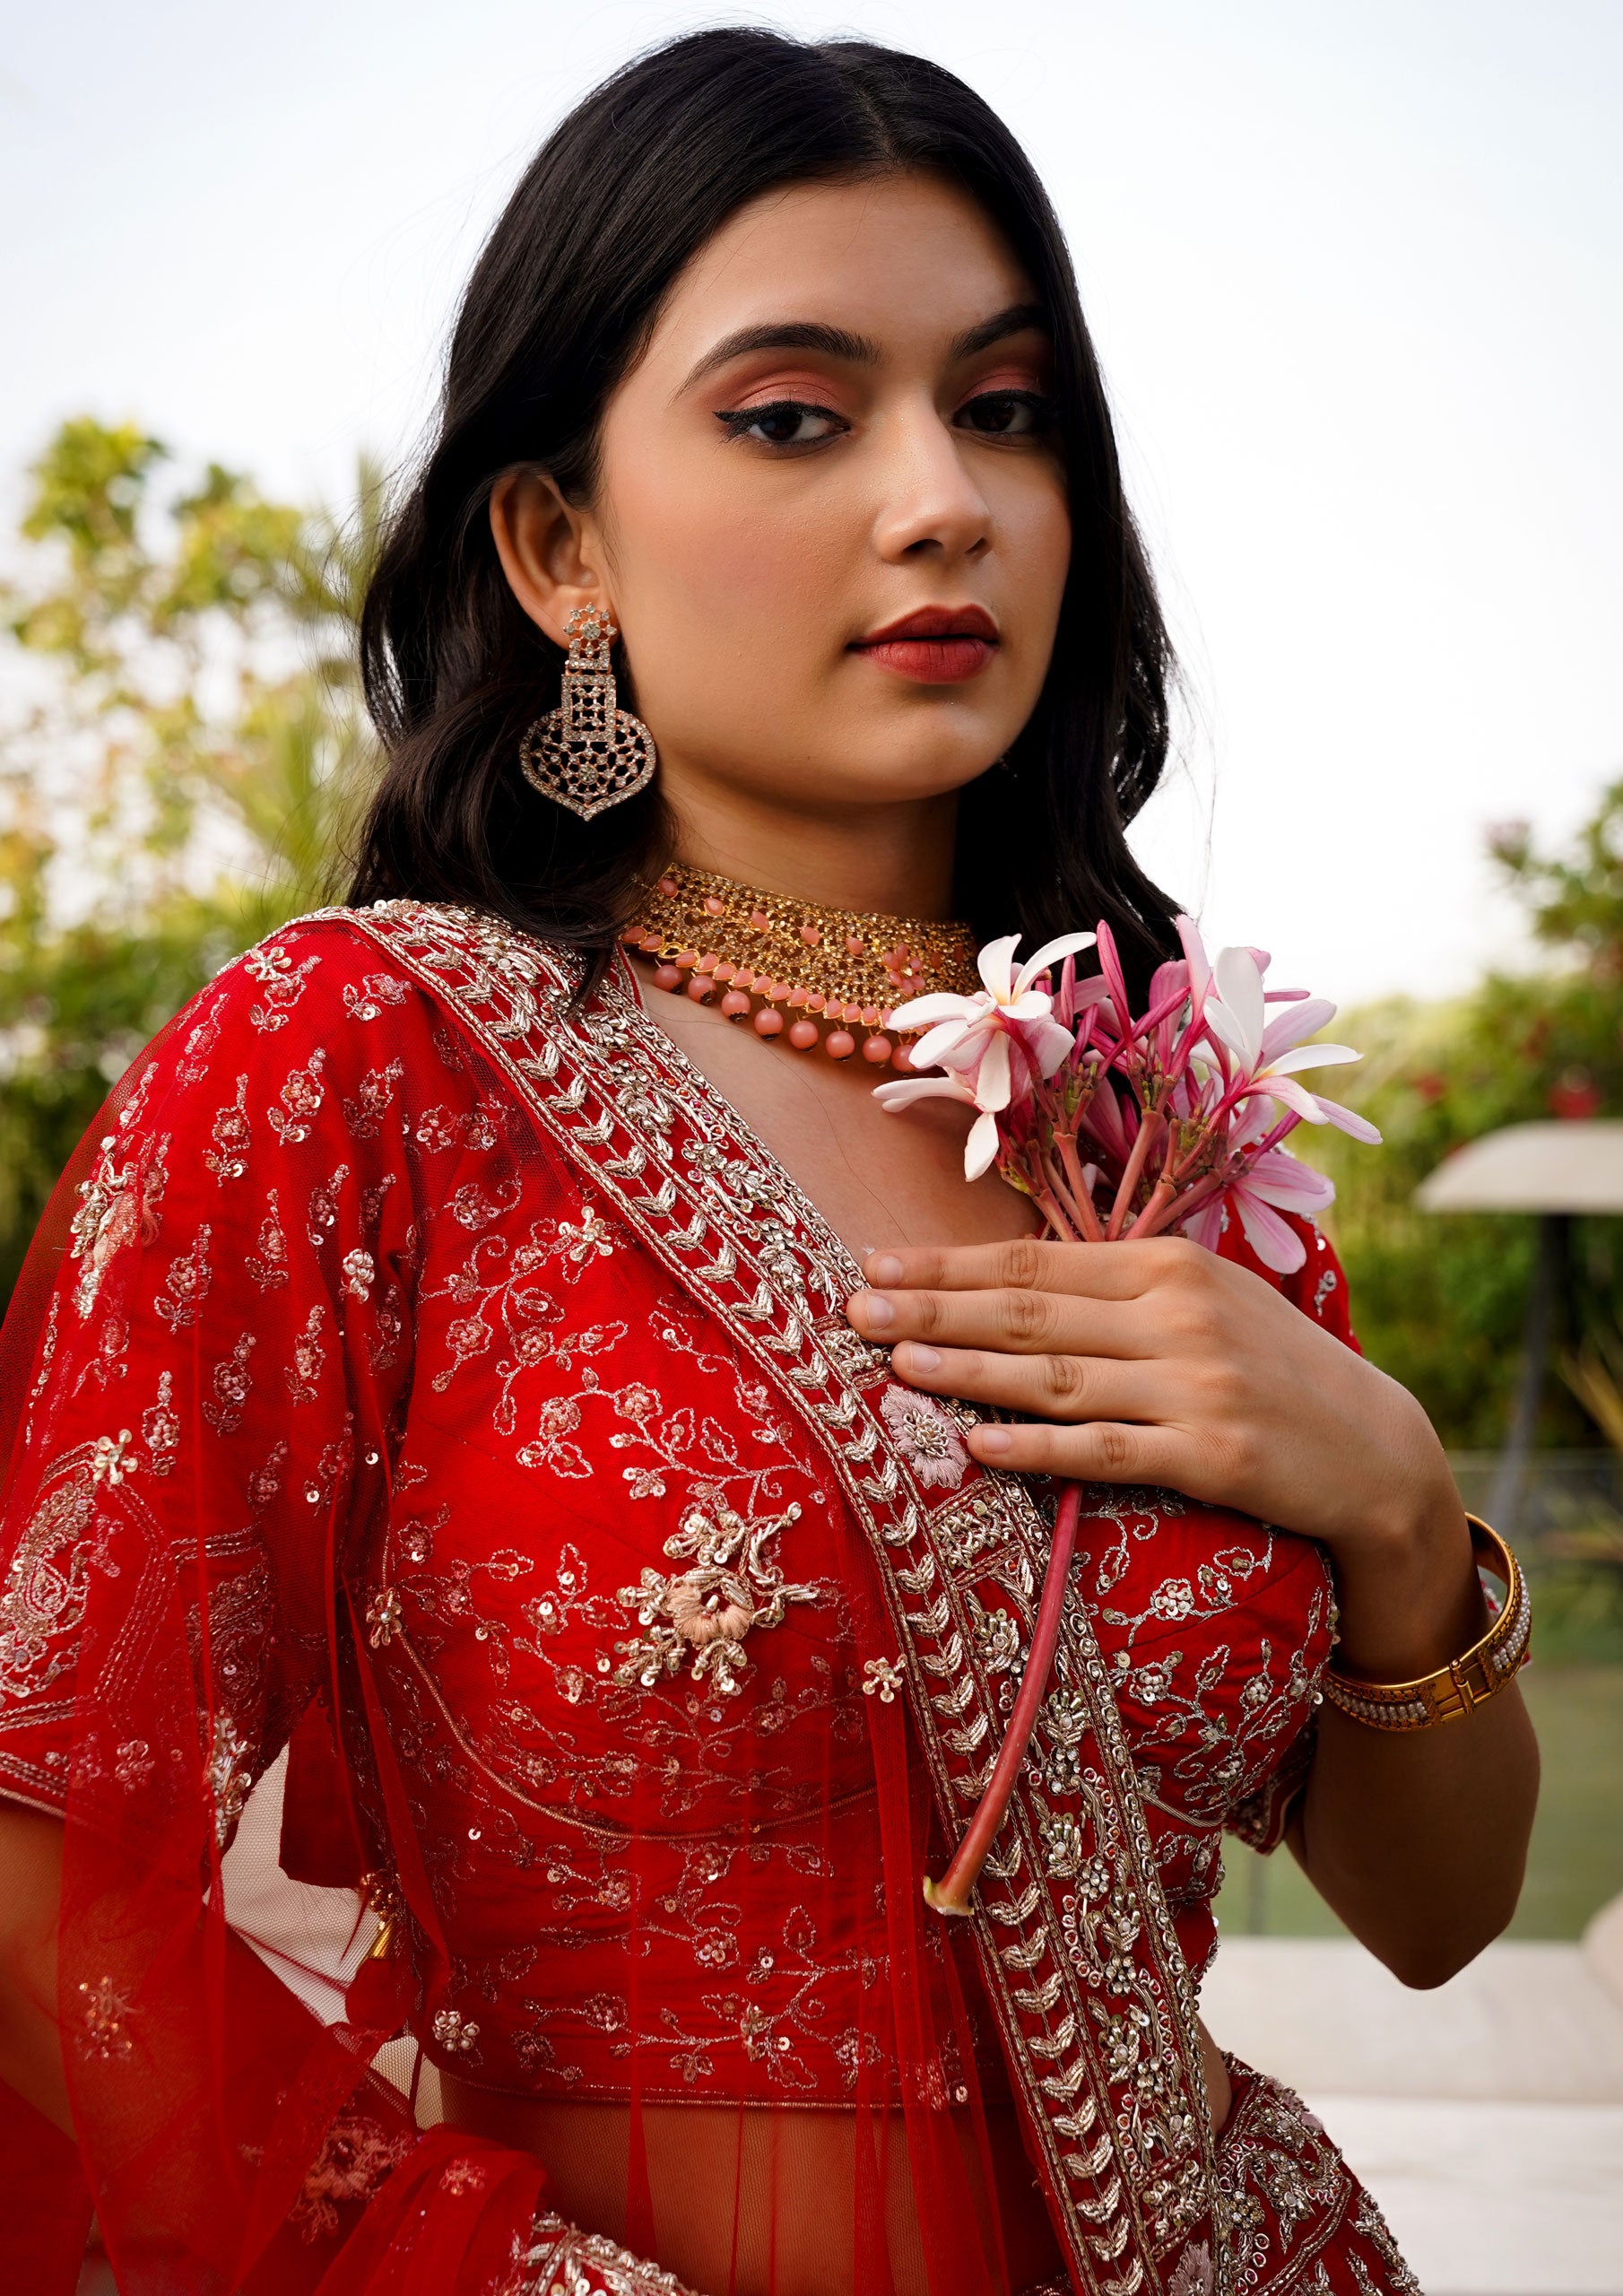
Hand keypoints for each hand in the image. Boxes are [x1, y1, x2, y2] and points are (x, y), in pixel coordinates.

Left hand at [846, 1237, 1469, 1637]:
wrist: (1377, 1449)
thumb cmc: (1273, 1367)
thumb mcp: (1205, 1302)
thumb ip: (1119, 1286)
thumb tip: (1009, 1276)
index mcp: (1170, 1266)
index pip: (1035, 1263)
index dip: (949, 1265)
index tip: (876, 1265)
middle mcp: (1179, 1318)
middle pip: (1031, 1314)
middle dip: (935, 1311)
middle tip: (854, 1310)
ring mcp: (1196, 1388)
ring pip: (1056, 1378)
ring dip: (968, 1373)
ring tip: (894, 1368)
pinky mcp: (1212, 1458)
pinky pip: (1105, 1451)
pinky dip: (1037, 1448)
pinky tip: (976, 1445)